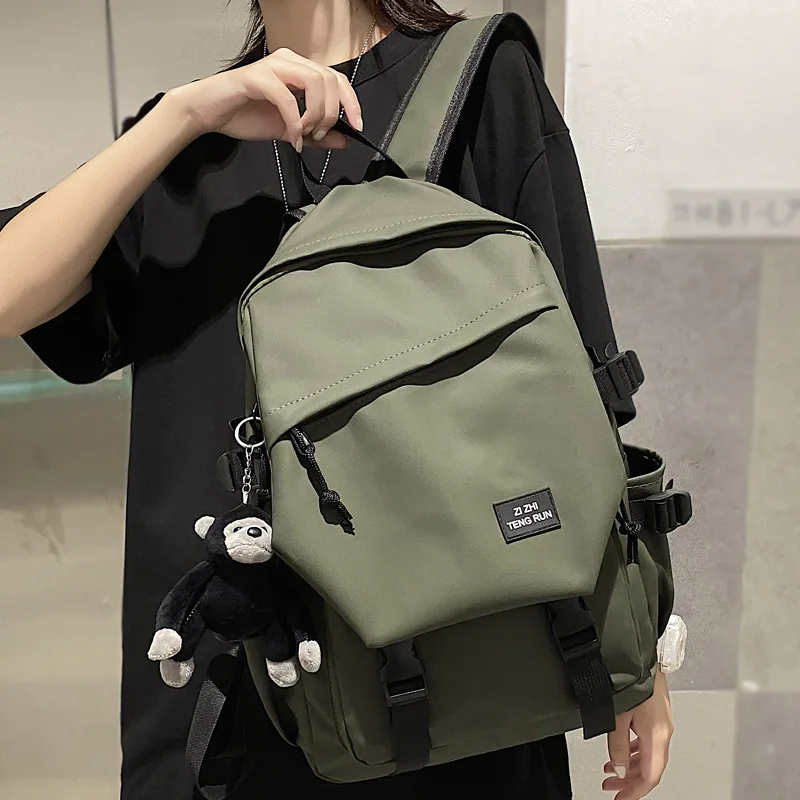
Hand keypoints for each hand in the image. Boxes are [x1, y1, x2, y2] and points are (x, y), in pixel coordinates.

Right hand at [167, 48, 361, 150]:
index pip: (337, 79)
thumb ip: (317, 135)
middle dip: (333, 113)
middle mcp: (289, 62)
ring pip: (314, 83)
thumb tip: (344, 140)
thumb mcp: (289, 130)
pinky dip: (295, 122)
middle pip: (330, 80)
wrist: (209, 114)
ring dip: (316, 115)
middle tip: (320, 135)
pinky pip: (287, 99)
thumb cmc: (243, 114)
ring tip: (305, 134)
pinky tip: (292, 138)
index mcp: (298, 70)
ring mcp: (273, 66)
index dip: (351, 103)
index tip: (357, 126)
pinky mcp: (257, 78)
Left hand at [603, 668, 673, 798]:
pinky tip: (622, 751)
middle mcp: (663, 732)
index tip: (621, 798)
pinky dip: (634, 751)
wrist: (643, 656)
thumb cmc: (634, 680)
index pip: (650, 776)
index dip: (635, 791)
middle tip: (611, 787)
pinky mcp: (657, 714)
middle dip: (629, 781)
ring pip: (648, 755)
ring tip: (611, 770)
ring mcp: (662, 723)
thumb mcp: (618, 716)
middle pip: (650, 768)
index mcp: (657, 736)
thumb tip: (617, 768)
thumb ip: (617, 746)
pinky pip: (647, 741)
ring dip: (630, 766)